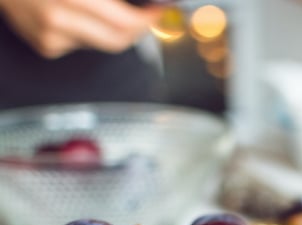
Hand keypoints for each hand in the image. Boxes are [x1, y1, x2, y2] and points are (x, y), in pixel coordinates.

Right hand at [0, 0, 164, 57]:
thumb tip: (143, 4)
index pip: (124, 23)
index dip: (146, 19)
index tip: (158, 11)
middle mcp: (59, 19)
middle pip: (118, 41)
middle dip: (138, 30)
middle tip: (146, 16)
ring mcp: (51, 37)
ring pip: (103, 44)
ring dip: (113, 30)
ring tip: (106, 9)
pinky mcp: (46, 47)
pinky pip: (82, 44)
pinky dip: (89, 31)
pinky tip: (76, 14)